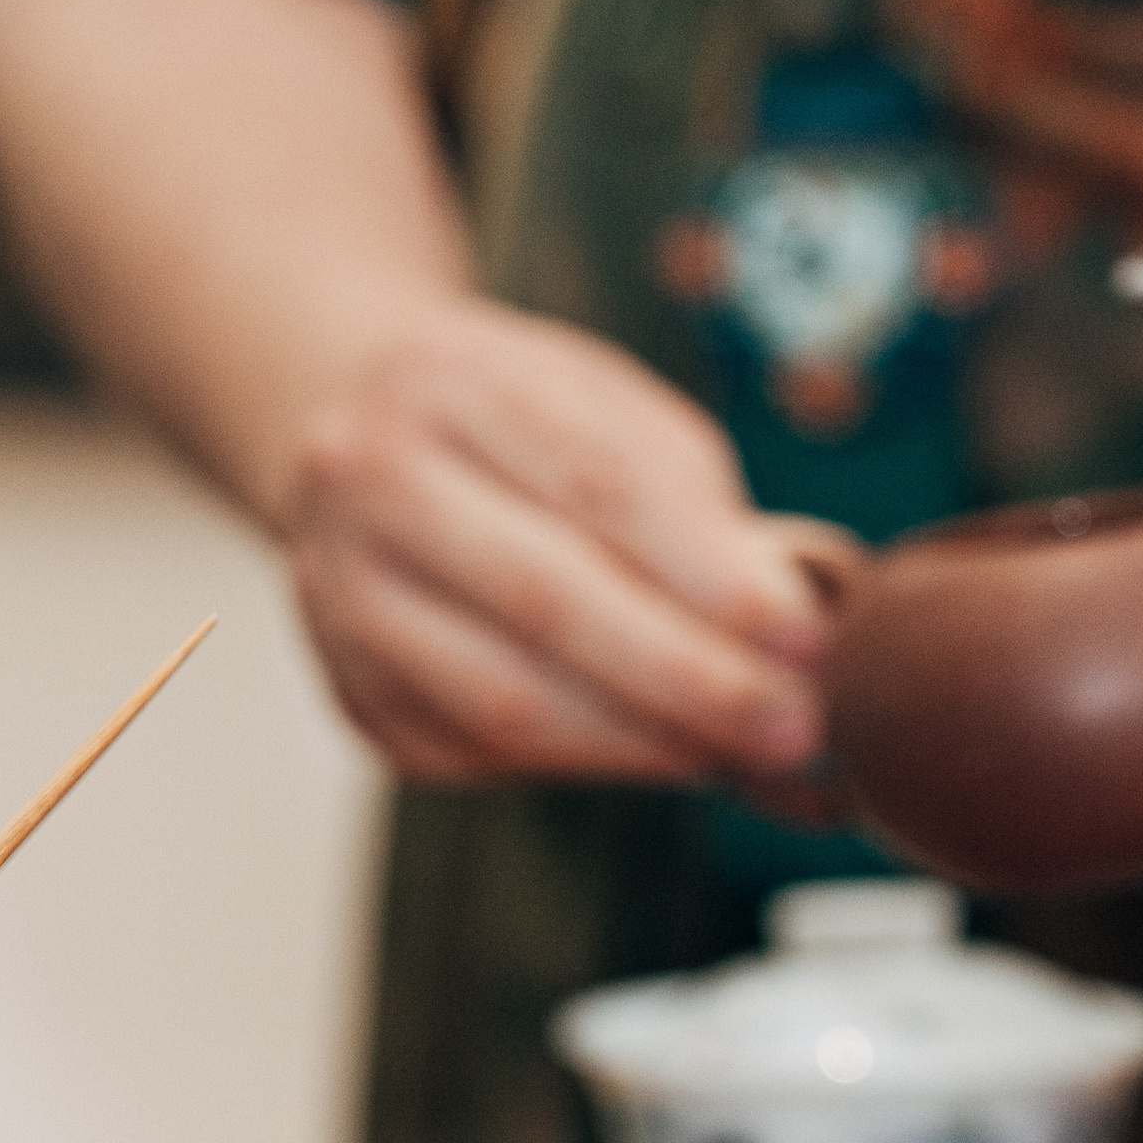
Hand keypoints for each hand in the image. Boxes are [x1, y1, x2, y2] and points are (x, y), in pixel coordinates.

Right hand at [280, 297, 849, 784]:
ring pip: (500, 697)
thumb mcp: (603, 402)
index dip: (707, 572)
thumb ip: (687, 494)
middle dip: (686, 676)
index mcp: (448, 380)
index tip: (804, 634)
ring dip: (639, 741)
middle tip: (789, 725)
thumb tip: (780, 618)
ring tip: (737, 752)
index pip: (595, 486)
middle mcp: (366, 480)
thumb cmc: (516, 420)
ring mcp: (338, 590)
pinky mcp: (347, 687)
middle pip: (543, 598)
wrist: (352, 434)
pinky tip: (654, 752)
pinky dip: (580, 762)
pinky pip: (475, 749)